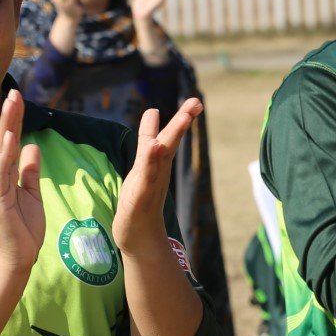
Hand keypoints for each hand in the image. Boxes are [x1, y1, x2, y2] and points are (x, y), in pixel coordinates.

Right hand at [0, 91, 43, 274]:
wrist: (15, 258)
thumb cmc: (22, 229)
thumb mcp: (32, 194)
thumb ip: (30, 171)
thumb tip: (33, 147)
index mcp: (6, 175)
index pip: (11, 142)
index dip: (15, 120)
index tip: (18, 98)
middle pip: (3, 140)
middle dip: (9, 116)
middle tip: (13, 91)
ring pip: (0, 151)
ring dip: (6, 127)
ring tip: (11, 104)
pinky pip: (0, 172)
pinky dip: (4, 153)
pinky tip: (8, 137)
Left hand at [114, 98, 201, 255]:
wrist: (139, 235)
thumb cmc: (140, 198)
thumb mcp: (142, 162)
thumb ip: (148, 137)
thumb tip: (154, 111)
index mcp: (158, 160)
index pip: (169, 134)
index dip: (182, 117)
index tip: (196, 101)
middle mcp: (159, 169)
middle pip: (171, 142)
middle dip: (181, 122)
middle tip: (196, 103)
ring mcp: (151, 182)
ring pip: (162, 155)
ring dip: (172, 137)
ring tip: (183, 118)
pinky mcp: (141, 195)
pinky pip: (148, 176)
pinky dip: (151, 162)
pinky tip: (154, 148)